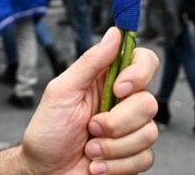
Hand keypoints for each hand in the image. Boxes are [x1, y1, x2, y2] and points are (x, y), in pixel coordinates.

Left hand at [19, 28, 157, 174]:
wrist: (44, 173)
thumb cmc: (47, 132)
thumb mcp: (61, 92)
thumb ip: (89, 63)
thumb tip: (114, 34)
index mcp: (107, 81)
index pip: (143, 62)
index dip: (139, 73)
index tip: (120, 88)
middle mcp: (123, 103)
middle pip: (149, 102)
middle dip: (117, 122)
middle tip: (91, 128)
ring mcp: (130, 131)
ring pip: (149, 133)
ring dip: (113, 147)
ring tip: (90, 150)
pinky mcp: (132, 156)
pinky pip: (145, 158)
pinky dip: (117, 165)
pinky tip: (97, 165)